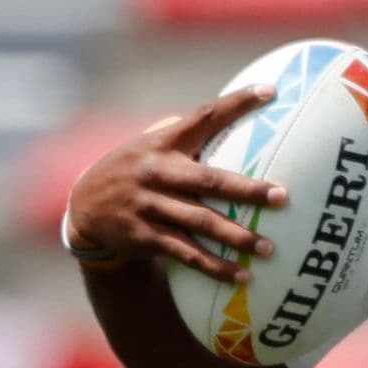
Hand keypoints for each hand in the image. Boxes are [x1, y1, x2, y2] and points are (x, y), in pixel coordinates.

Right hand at [64, 90, 287, 282]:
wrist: (85, 208)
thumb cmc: (136, 171)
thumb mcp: (150, 146)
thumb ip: (185, 135)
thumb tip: (235, 119)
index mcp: (163, 142)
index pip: (204, 116)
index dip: (237, 103)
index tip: (270, 91)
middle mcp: (156, 171)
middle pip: (208, 180)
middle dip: (246, 190)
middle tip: (281, 197)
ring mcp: (149, 205)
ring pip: (200, 223)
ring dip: (237, 237)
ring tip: (269, 248)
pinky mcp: (145, 236)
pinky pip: (187, 254)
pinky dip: (216, 267)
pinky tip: (243, 276)